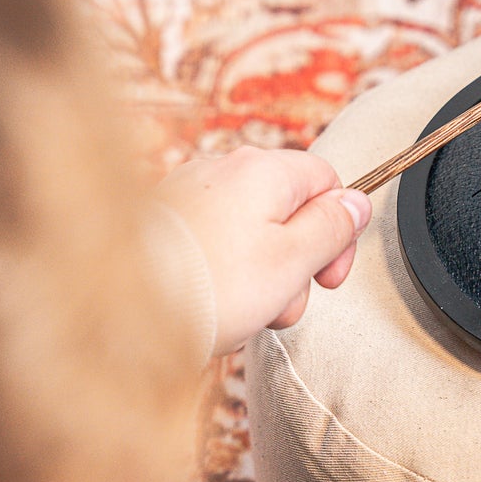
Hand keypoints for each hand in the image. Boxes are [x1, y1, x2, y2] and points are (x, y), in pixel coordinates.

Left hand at [156, 147, 370, 354]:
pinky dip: (223, 274)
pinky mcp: (166, 223)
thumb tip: (355, 204)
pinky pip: (215, 244)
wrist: (124, 310)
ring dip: (260, 276)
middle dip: (295, 264)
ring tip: (243, 311)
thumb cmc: (210, 287)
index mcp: (264, 170)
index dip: (338, 231)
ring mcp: (190, 195)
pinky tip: (213, 303)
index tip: (329, 275)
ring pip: (250, 233)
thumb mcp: (293, 260)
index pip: (326, 181)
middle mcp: (223, 171)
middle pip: (287, 211)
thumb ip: (332, 227)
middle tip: (283, 302)